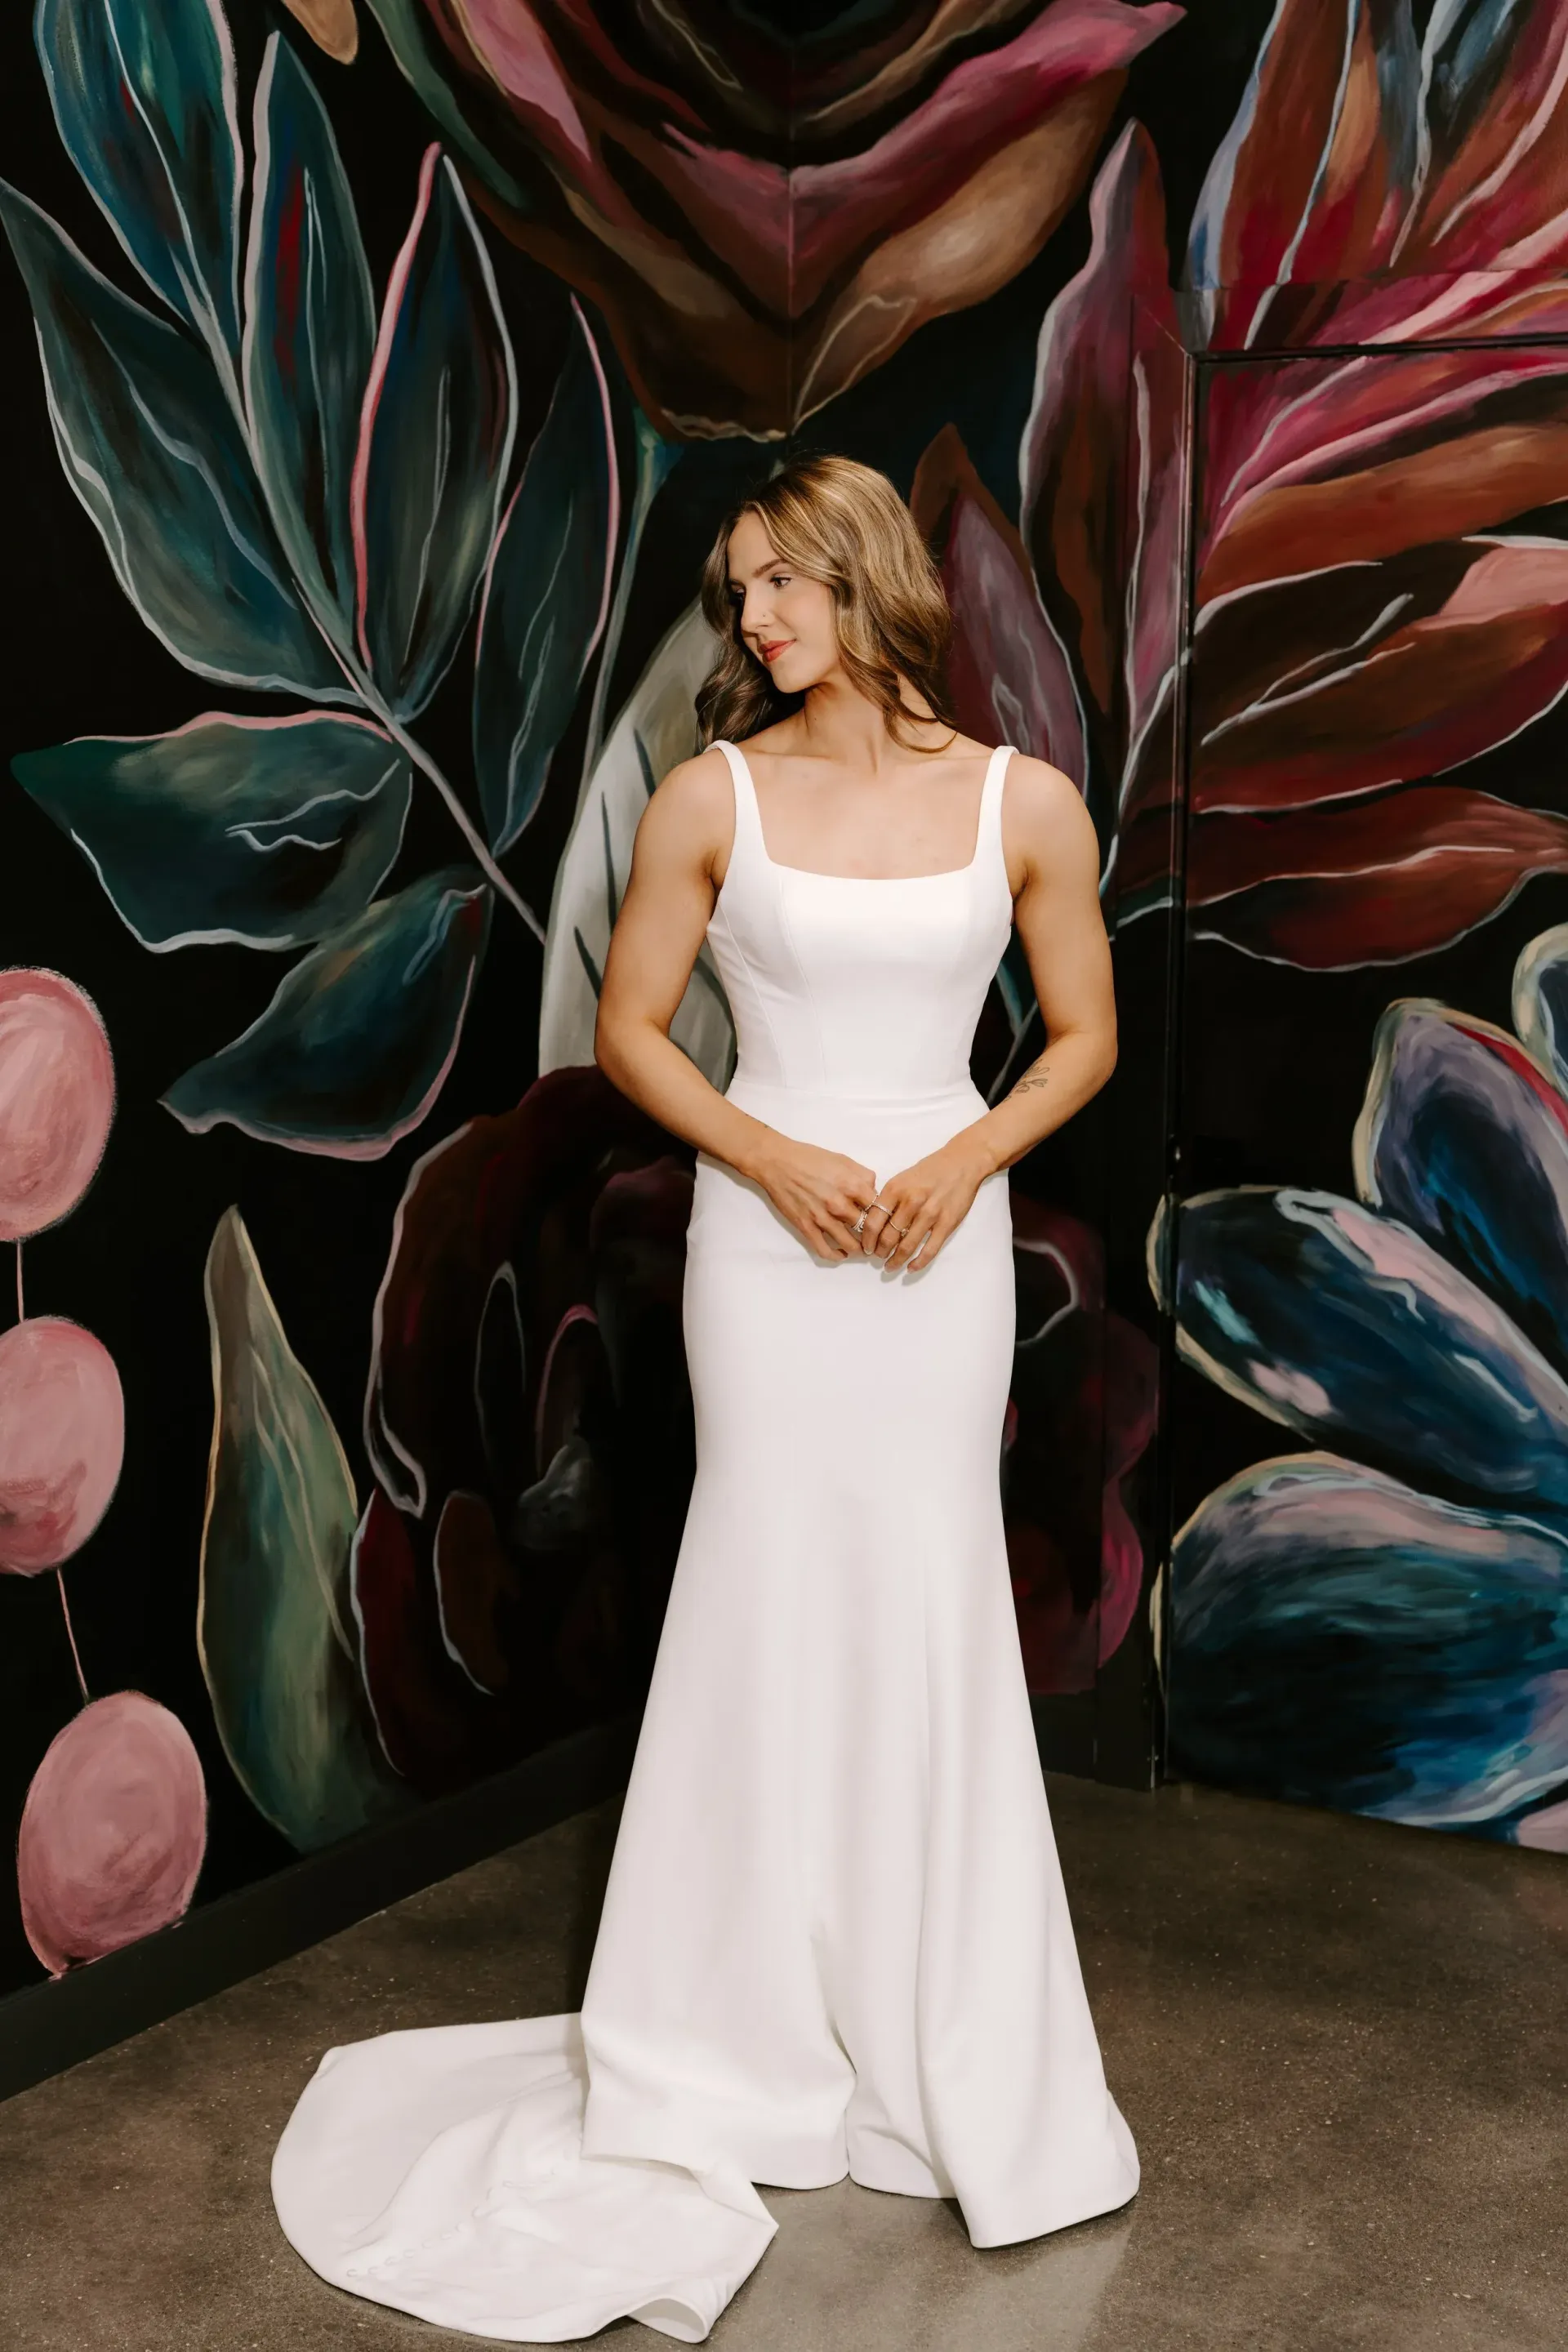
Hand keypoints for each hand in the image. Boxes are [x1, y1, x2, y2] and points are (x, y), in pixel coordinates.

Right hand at [752, 1136, 880, 1260]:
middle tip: (877, 1239)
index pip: (880, 1209)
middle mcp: (839, 1204)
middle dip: (875, 1236)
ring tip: (863, 1248)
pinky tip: (842, 1254)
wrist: (778, 1162)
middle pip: (868, 1229)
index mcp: (852, 1185)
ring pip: (850, 1245)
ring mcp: (822, 1218)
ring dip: (860, 1249)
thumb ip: (863, 1175)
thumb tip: (874, 1192)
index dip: (885, 1216)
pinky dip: (837, 1256)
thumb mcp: (843, 1159)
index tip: (885, 1221)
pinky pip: (825, 1251)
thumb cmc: (810, 1158)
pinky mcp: (806, 1227)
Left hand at [861, 1136, 993, 1269]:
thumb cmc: (930, 1170)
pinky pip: (929, 1250)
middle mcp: (910, 1201)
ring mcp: (930, 1213)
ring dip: (896, 1260)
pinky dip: (918, 1263)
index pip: (873, 1222)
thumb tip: (874, 1224)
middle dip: (880, 1252)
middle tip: (878, 1257)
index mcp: (895, 1189)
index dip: (867, 1239)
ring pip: (906, 1246)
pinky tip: (911, 1268)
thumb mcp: (902, 1179)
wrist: (961, 1162)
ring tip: (891, 1265)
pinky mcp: (947, 1223)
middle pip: (888, 1237)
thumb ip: (888, 1199)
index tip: (866, 1247)